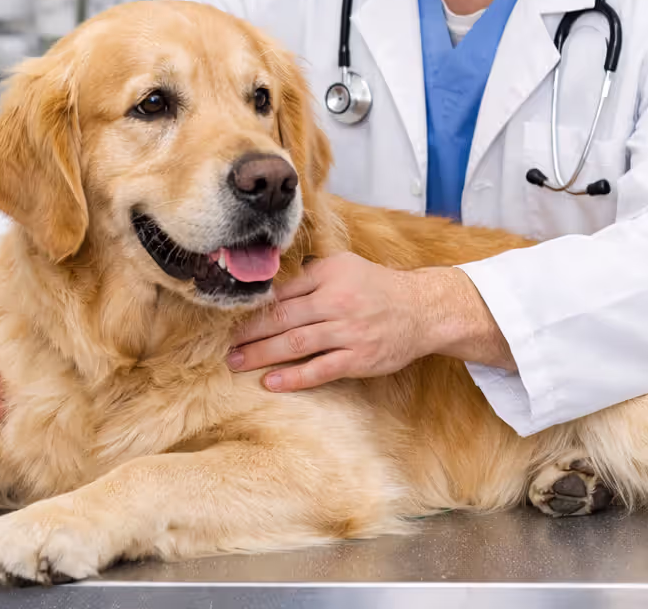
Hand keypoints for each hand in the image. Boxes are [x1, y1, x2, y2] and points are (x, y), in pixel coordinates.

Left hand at [226, 253, 436, 391]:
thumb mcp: (347, 266)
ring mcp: (348, 331)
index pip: (284, 292)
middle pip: (282, 318)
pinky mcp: (359, 358)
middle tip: (225, 345)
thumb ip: (312, 273)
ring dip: (262, 354)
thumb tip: (275, 283)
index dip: (255, 307)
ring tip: (237, 363)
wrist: (422, 309)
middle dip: (249, 333)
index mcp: (330, 275)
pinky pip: (320, 369)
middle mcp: (337, 300)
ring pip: (295, 344)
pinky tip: (271, 382)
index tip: (231, 318)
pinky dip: (293, 377)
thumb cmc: (378, 287)